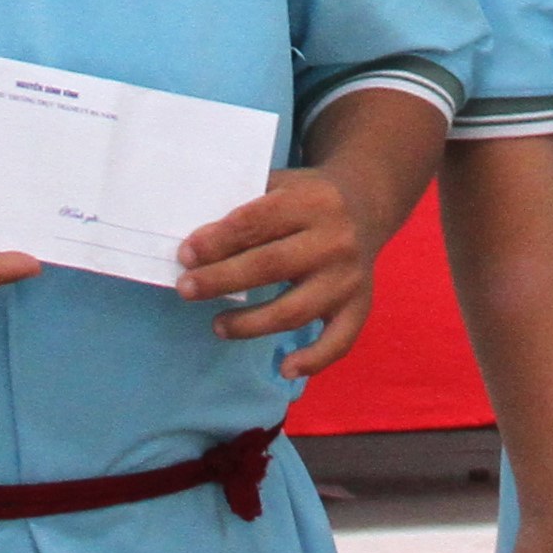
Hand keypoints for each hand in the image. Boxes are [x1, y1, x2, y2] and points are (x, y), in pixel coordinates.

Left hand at [177, 169, 380, 376]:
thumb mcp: (281, 185)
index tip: (186, 255)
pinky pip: (338, 340)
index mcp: (312, 202)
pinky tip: (284, 368)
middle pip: (270, 266)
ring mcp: (349, 278)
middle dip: (222, 280)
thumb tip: (198, 247)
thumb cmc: (307, 199)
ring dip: (251, 324)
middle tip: (187, 289)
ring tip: (218, 325)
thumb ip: (246, 208)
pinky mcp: (360, 306)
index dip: (218, 241)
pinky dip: (313, 359)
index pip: (257, 222)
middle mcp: (335, 240)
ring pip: (295, 310)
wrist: (366, 207)